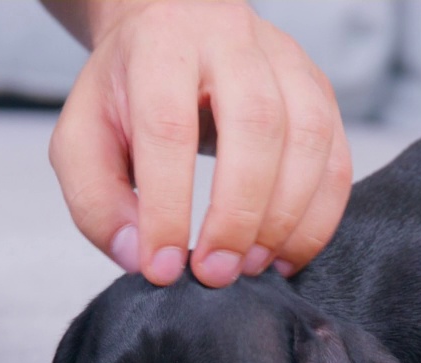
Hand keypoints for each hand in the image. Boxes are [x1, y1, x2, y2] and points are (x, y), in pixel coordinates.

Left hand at [44, 0, 352, 286]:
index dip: (168, 206)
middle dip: (238, 214)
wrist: (172, 32)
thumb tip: (140, 256)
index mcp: (162, 45)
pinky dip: (319, 218)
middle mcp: (232, 42)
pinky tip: (286, 253)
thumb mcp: (82, 139)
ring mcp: (287, 64)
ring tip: (251, 266)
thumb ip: (97, 201)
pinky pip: (338, 160)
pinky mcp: (321, 92)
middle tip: (216, 273)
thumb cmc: (128, 91)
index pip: (168, 126)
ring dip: (286, 219)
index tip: (162, 267)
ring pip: (308, 140)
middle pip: (255, 124)